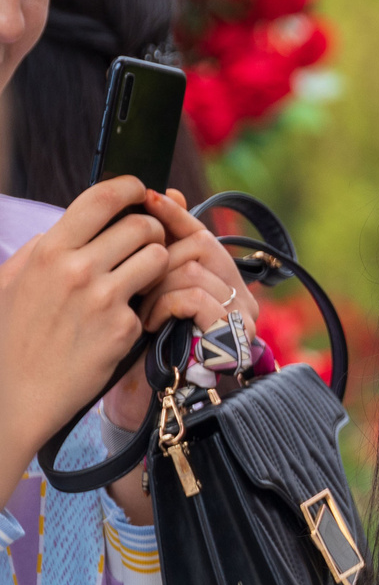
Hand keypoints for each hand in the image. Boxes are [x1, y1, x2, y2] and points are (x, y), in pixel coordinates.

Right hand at [0, 177, 171, 474]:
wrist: (16, 396)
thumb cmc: (10, 338)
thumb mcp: (9, 284)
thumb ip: (39, 249)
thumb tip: (68, 222)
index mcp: (48, 252)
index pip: (103, 198)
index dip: (131, 187)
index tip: (141, 191)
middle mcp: (78, 270)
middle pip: (142, 226)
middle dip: (150, 230)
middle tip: (143, 243)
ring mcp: (105, 300)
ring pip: (158, 257)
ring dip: (156, 262)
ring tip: (138, 276)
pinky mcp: (125, 328)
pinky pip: (152, 300)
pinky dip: (144, 305)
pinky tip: (122, 317)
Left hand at [136, 189, 256, 336]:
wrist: (174, 402)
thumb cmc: (162, 349)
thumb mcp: (160, 298)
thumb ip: (164, 257)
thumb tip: (170, 194)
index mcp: (229, 287)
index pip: (205, 235)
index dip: (177, 215)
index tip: (150, 197)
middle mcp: (243, 297)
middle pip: (201, 245)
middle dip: (161, 260)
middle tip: (137, 284)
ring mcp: (243, 315)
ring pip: (192, 270)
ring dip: (157, 288)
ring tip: (142, 312)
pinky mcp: (234, 330)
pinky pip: (193, 295)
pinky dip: (164, 306)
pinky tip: (153, 324)